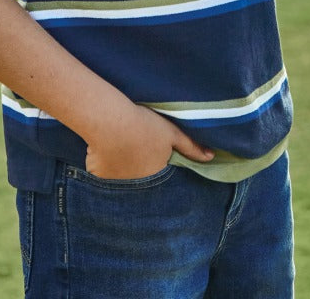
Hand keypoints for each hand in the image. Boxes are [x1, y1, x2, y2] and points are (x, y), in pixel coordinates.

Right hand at [85, 100, 213, 179]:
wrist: (112, 122)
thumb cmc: (145, 126)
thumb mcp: (172, 133)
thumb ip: (191, 147)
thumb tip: (211, 157)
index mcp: (156, 175)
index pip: (160, 178)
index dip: (157, 167)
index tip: (153, 156)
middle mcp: (137, 186)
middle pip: (141, 181)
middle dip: (140, 173)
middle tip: (136, 153)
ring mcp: (116, 184)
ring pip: (122, 180)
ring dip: (123, 172)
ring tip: (120, 151)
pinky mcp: (98, 177)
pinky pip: (104, 176)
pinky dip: (105, 168)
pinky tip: (106, 153)